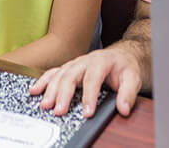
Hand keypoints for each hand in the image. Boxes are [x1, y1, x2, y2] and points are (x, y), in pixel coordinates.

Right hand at [29, 45, 143, 117]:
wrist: (121, 56)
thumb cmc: (124, 67)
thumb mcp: (133, 78)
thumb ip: (128, 93)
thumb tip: (123, 108)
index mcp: (101, 61)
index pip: (93, 78)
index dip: (89, 96)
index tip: (87, 113)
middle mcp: (85, 60)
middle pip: (71, 75)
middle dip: (63, 94)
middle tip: (59, 110)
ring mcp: (75, 63)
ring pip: (60, 74)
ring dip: (50, 89)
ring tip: (45, 104)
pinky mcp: (69, 68)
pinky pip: (53, 72)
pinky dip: (43, 81)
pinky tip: (35, 90)